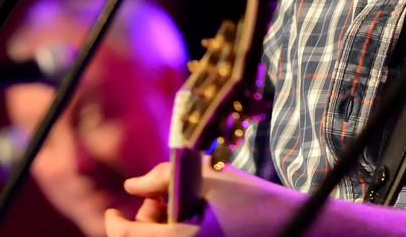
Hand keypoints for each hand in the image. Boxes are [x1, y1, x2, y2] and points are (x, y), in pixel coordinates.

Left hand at [103, 161, 308, 236]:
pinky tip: (192, 215)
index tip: (111, 211)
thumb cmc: (252, 200)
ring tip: (183, 203)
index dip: (113, 224)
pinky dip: (175, 230)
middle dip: (143, 220)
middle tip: (162, 196)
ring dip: (160, 225)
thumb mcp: (209, 177)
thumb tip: (131, 185)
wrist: (294, 225)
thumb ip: (164, 175)